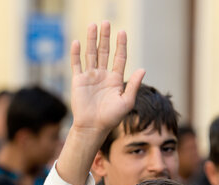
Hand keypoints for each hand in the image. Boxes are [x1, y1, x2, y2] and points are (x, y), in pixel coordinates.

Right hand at [69, 22, 144, 137]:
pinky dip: (76, 53)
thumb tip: (142, 69)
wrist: (92, 127)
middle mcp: (103, 75)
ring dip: (92, 40)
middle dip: (105, 37)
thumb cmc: (111, 118)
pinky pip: (76, 64)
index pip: (119, 57)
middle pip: (104, 51)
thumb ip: (133, 85)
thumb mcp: (126, 101)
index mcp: (115, 79)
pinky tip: (77, 42)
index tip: (122, 32)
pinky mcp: (78, 81)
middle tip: (106, 22)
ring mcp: (90, 77)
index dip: (121, 45)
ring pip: (91, 54)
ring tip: (93, 25)